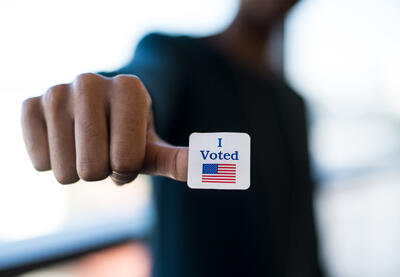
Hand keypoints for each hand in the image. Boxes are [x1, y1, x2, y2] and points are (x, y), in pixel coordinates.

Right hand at [21, 73, 187, 184]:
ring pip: (64, 172)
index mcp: (129, 87)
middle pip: (93, 170)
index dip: (126, 168)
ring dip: (77, 170)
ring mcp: (57, 90)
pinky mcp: (30, 105)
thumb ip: (177, 159)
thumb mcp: (153, 145)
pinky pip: (39, 162)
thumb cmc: (128, 133)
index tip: (125, 150)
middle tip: (103, 150)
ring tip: (83, 145)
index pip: (127, 160)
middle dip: (101, 172)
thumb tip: (202, 169)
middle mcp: (90, 81)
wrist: (96, 111)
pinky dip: (52, 163)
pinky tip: (61, 141)